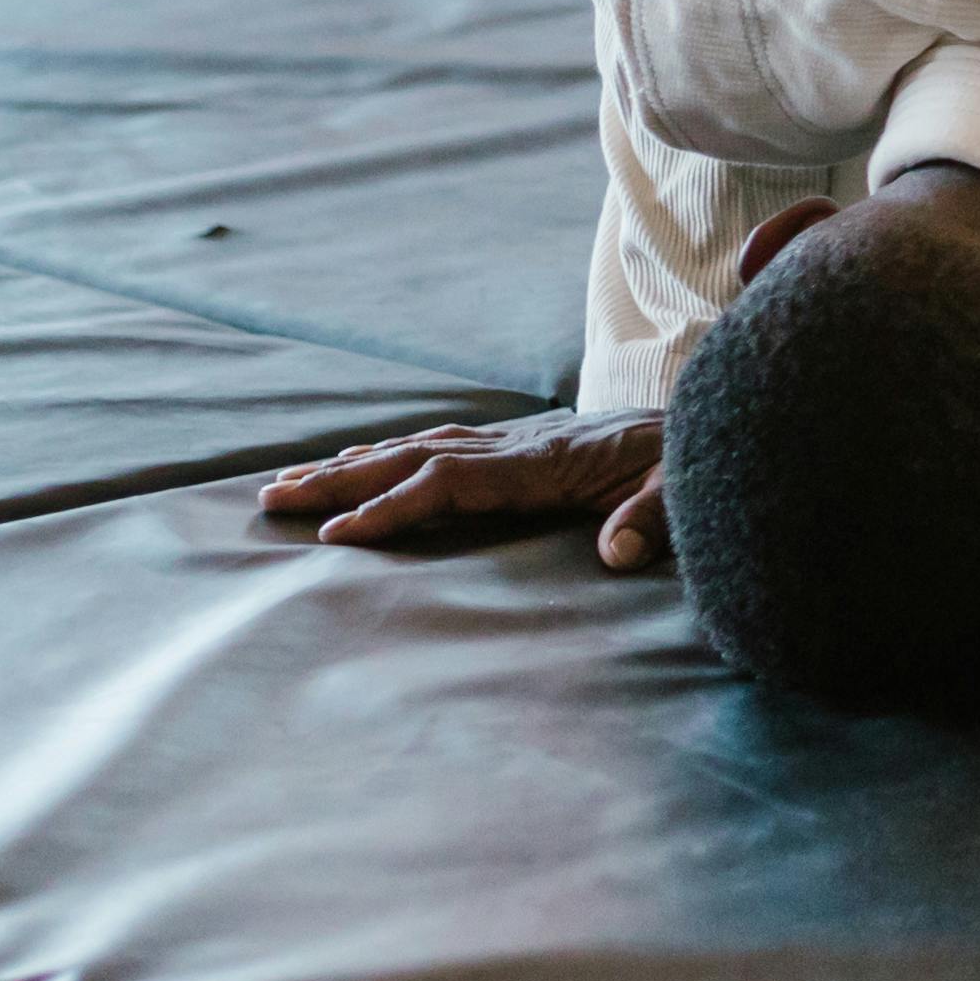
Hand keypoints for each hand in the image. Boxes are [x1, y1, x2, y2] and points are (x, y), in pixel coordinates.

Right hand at [253, 406, 674, 565]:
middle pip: (412, 456)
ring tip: (287, 483)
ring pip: (415, 446)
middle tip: (271, 500)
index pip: (449, 481)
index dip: (394, 507)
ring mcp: (514, 441)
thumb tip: (618, 554)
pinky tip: (356, 466)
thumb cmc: (692, 466)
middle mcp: (517, 445)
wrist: (708, 425)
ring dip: (350, 464)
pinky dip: (388, 454)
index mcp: (545, 462)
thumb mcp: (684, 494)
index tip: (340, 534)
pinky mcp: (519, 446)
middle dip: (340, 479)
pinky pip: (437, 446)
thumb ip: (652, 521)